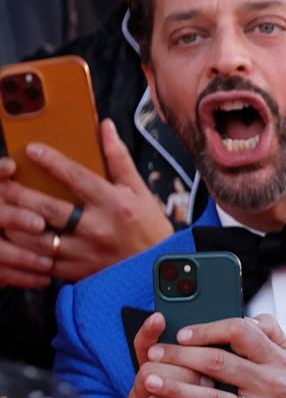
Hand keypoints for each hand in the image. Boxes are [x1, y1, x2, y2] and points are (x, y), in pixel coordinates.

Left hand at [0, 119, 173, 280]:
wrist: (159, 268)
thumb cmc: (150, 227)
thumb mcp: (139, 190)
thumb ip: (119, 158)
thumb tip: (105, 126)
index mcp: (114, 203)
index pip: (77, 177)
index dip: (52, 162)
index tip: (31, 150)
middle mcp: (98, 227)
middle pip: (49, 208)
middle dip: (20, 194)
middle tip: (3, 183)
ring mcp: (86, 252)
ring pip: (40, 238)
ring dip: (17, 224)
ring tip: (4, 212)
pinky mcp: (78, 271)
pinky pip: (44, 262)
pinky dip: (27, 251)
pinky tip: (17, 240)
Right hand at [115, 313, 207, 397]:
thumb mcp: (191, 386)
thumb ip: (201, 362)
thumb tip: (225, 335)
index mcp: (150, 377)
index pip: (142, 348)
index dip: (148, 333)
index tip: (160, 317)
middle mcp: (139, 396)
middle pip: (149, 373)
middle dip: (184, 374)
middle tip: (207, 378)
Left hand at [144, 315, 285, 397]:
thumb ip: (271, 334)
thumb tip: (245, 316)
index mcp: (278, 360)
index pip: (242, 332)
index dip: (209, 330)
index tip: (185, 333)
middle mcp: (269, 384)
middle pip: (219, 362)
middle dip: (180, 356)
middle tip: (156, 353)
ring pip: (210, 397)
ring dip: (175, 388)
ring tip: (149, 381)